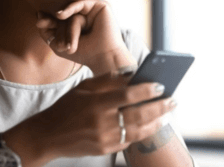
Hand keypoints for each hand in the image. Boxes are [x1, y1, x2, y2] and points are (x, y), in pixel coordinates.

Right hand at [27, 71, 176, 160]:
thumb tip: (131, 74)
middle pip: (138, 114)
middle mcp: (101, 122)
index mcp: (96, 103)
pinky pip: (128, 140)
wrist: (49, 135)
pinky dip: (141, 132)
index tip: (161, 85)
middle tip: (173, 100)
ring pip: (138, 130)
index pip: (128, 95)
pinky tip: (150, 125)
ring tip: (167, 114)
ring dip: (156, 122)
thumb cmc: (67, 107)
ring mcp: (104, 138)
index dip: (147, 90)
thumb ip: (107, 81)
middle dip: (160, 107)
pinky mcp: (105, 150)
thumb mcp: (84, 88)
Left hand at [36, 0, 126, 66]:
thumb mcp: (59, 44)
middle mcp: (87, 16)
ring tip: (68, 44)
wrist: (103, 57)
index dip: (48, 20)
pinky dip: (69, 9)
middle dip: (53, 22)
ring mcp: (94, 11)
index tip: (38, 23)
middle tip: (40, 23)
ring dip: (66, 27)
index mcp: (79, 25)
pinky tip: (60, 15)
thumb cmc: (84, 54)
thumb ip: (47, 32)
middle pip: (65, 14)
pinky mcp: (101, 6)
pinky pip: (81, 4)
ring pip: (73, 12)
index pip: (61, 19)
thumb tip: (38, 15)